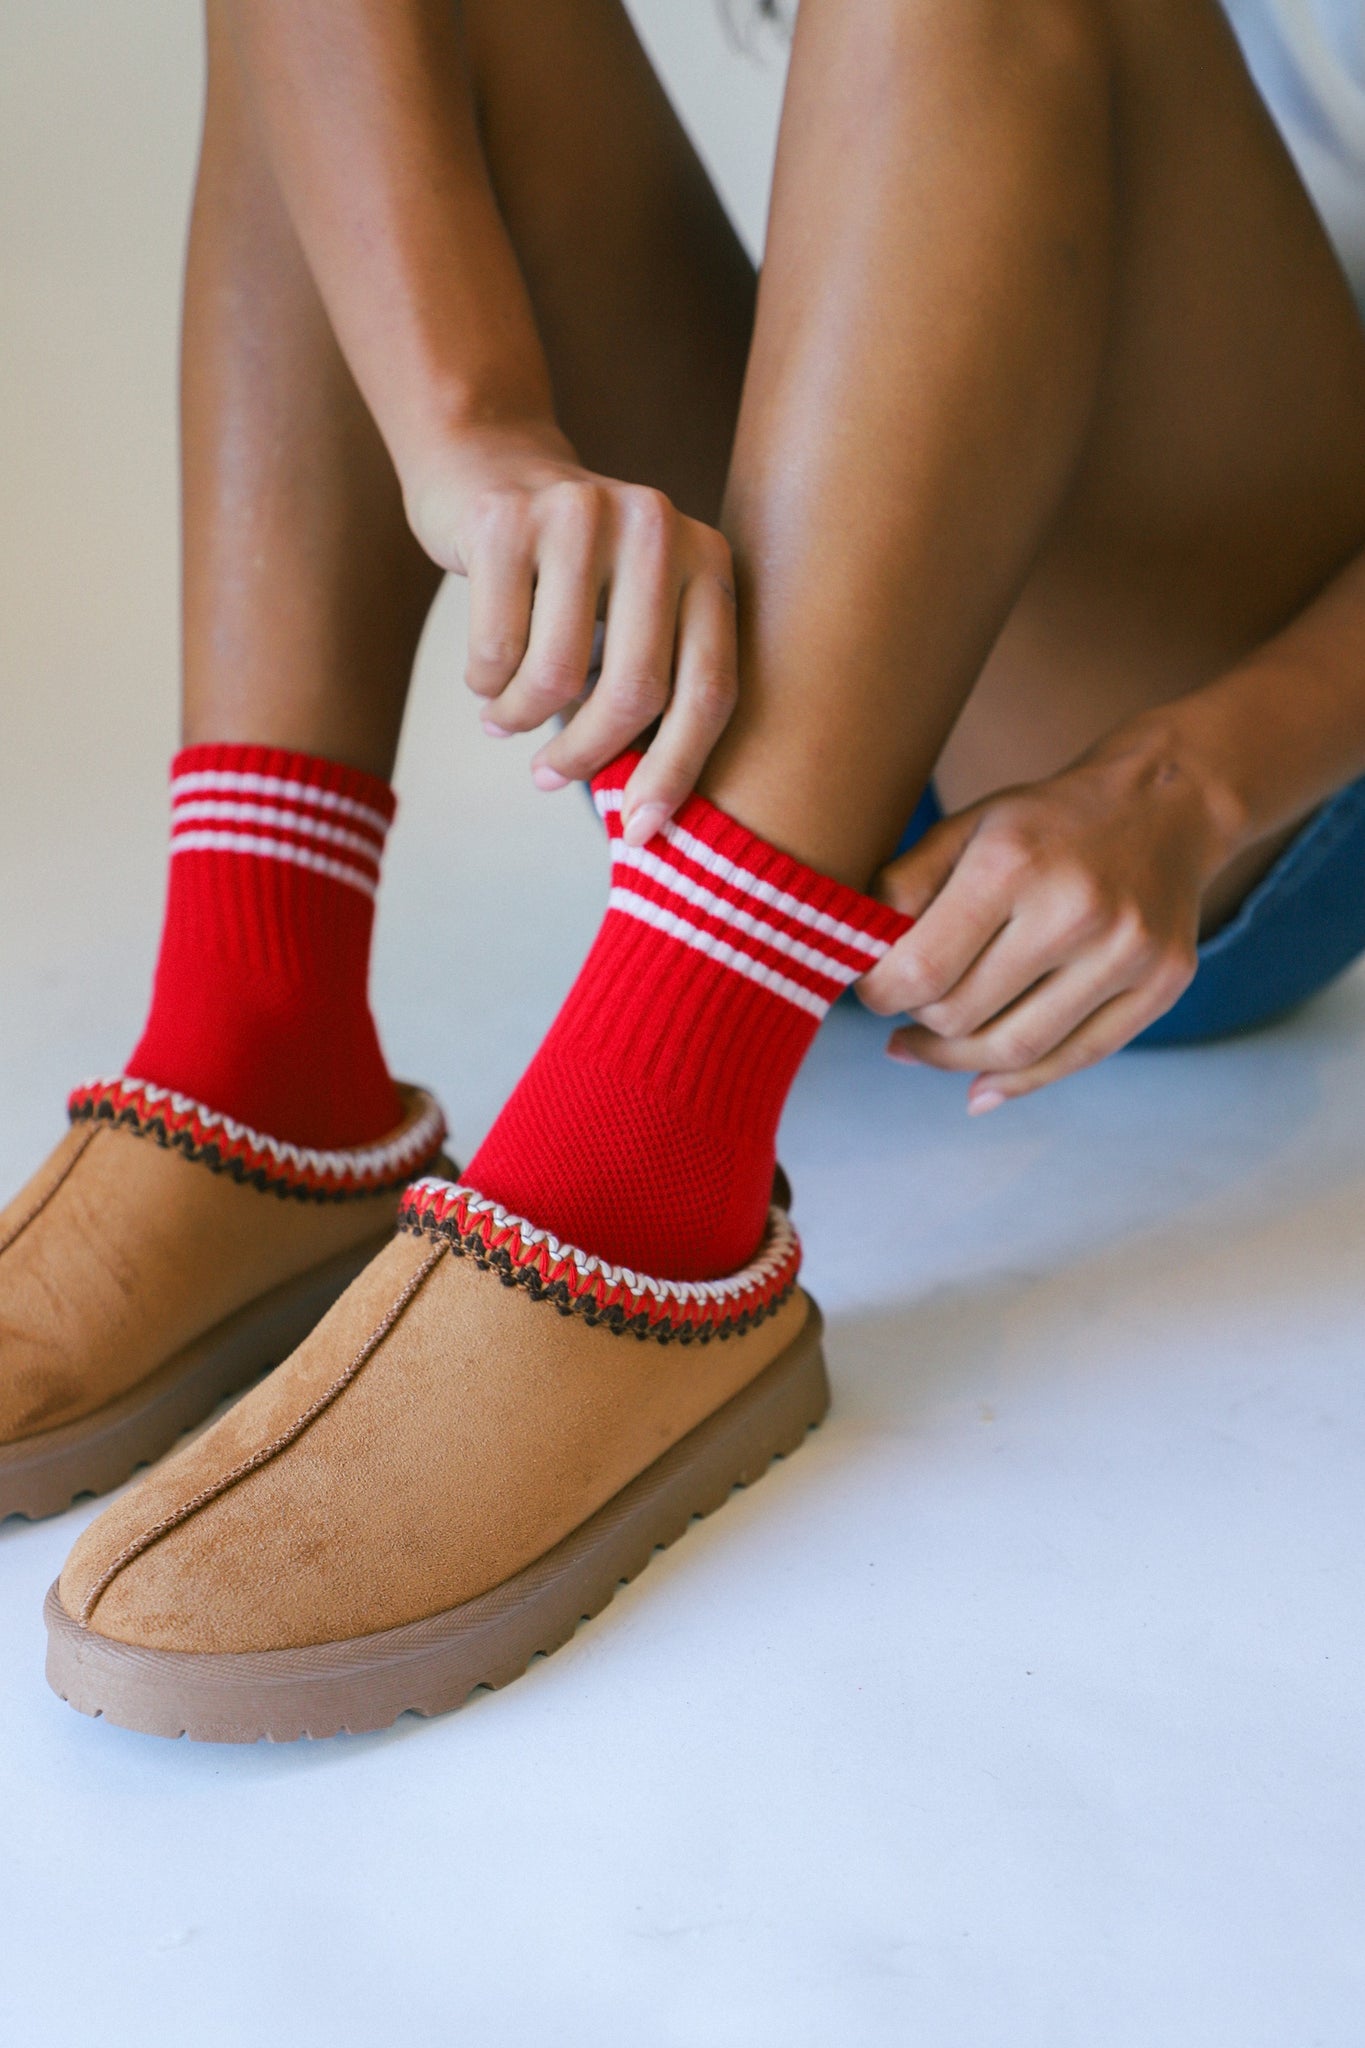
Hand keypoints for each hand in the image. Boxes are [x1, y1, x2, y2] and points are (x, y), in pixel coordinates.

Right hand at [407, 423, 737, 841]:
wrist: (490, 463)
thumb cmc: (572, 575)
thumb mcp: (638, 611)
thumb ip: (658, 682)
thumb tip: (647, 815)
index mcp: (707, 558)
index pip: (709, 689)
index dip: (677, 772)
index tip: (640, 831)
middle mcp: (657, 526)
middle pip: (635, 691)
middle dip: (587, 755)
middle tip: (548, 778)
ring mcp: (582, 514)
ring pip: (556, 675)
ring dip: (519, 718)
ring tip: (503, 720)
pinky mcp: (507, 519)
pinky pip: (495, 649)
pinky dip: (484, 683)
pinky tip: (483, 677)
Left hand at [857, 733, 1230, 1108]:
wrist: (1163, 806)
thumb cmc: (1044, 824)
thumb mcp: (964, 829)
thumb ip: (902, 889)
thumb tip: (857, 963)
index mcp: (1013, 863)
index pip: (922, 969)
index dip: (880, 994)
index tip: (872, 989)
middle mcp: (1075, 911)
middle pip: (963, 1016)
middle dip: (918, 1020)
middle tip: (906, 1005)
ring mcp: (1127, 953)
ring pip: (1015, 1052)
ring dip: (954, 1060)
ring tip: (925, 1047)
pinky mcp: (1162, 985)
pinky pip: (1075, 1059)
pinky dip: (1016, 1083)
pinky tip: (976, 1084)